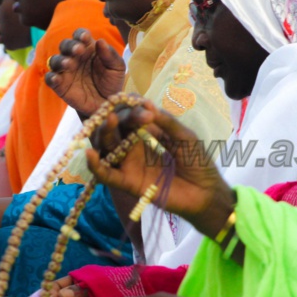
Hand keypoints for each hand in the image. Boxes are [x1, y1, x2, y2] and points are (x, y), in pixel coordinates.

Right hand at [46, 29, 126, 116]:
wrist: (107, 104)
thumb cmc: (111, 82)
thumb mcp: (117, 68)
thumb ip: (110, 55)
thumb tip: (100, 41)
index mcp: (88, 48)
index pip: (80, 35)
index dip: (80, 34)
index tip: (85, 37)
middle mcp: (74, 57)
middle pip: (65, 45)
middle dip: (70, 46)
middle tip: (79, 50)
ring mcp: (65, 71)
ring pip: (55, 60)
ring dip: (60, 60)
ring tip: (69, 64)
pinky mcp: (60, 85)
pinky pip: (50, 79)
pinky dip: (51, 77)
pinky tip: (57, 78)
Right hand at [86, 99, 235, 237]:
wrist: (206, 192)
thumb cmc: (198, 163)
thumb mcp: (184, 137)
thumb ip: (166, 122)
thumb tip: (146, 104)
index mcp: (146, 134)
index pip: (129, 117)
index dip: (131, 110)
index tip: (143, 109)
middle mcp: (133, 147)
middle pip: (113, 130)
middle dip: (115, 119)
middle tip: (122, 116)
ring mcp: (129, 165)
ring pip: (106, 148)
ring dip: (103, 135)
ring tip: (108, 124)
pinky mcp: (129, 183)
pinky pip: (107, 176)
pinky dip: (96, 166)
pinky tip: (90, 154)